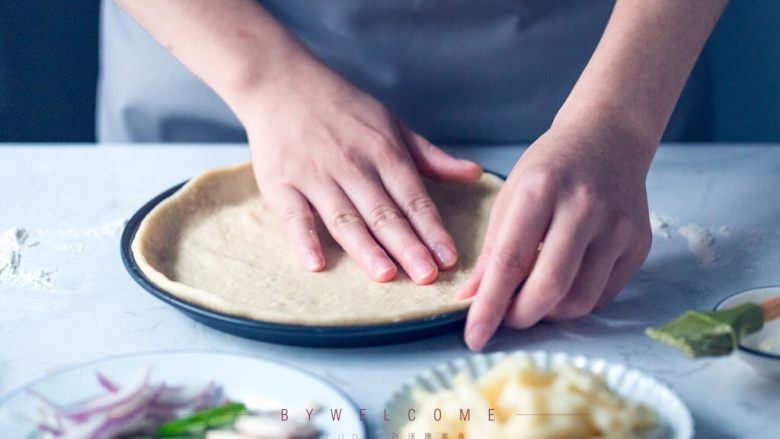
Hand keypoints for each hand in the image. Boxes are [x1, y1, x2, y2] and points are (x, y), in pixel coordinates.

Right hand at [239, 54, 481, 283]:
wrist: (280, 82)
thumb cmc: (342, 107)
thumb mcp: (392, 124)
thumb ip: (430, 157)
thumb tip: (474, 173)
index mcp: (384, 151)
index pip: (414, 198)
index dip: (432, 230)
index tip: (449, 259)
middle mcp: (352, 164)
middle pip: (384, 213)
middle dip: (407, 246)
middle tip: (426, 276)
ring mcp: (315, 174)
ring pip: (345, 218)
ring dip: (365, 248)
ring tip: (385, 275)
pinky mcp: (280, 183)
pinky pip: (294, 215)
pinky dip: (304, 239)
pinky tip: (316, 264)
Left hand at [456, 120, 652, 349]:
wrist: (609, 138)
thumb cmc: (551, 167)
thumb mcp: (510, 196)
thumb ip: (493, 250)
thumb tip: (473, 299)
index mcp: (541, 191)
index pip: (510, 261)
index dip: (489, 306)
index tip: (473, 336)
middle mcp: (583, 208)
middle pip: (550, 287)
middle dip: (521, 316)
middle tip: (506, 318)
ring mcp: (617, 227)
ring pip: (580, 300)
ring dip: (549, 313)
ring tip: (532, 298)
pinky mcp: (639, 244)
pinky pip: (603, 294)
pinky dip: (576, 301)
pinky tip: (562, 285)